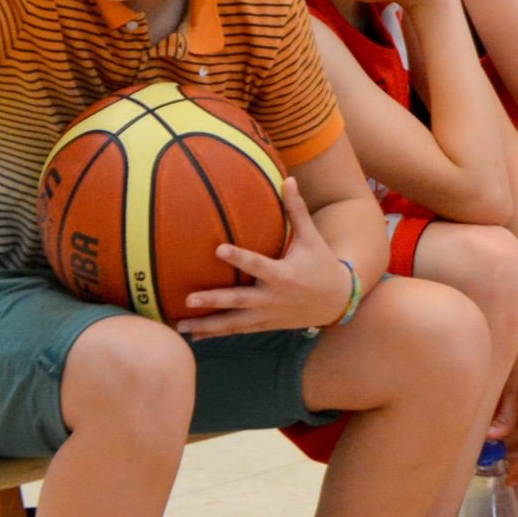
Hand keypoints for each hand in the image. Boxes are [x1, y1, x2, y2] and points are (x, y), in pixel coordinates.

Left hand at [179, 183, 353, 335]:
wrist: (337, 301)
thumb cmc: (322, 264)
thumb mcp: (312, 238)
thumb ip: (297, 211)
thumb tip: (289, 179)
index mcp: (285, 274)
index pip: (258, 264)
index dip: (239, 257)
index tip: (218, 249)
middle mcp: (274, 298)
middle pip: (240, 300)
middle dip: (215, 300)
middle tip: (189, 299)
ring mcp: (268, 315)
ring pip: (234, 323)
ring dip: (207, 325)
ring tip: (180, 327)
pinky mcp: (265, 325)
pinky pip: (237, 331)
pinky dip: (216, 334)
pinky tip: (194, 337)